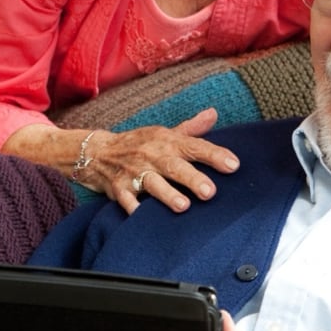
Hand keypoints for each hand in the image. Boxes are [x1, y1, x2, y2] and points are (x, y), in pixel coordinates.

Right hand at [81, 108, 239, 214]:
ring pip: (152, 183)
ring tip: (183, 206)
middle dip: (192, 178)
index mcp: (166, 141)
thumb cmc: (138, 145)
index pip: (194, 147)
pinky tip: (142, 217)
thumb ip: (190, 129)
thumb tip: (214, 114)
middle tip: (210, 192)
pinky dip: (133, 208)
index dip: (214, 155)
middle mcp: (152, 155)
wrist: (97, 152)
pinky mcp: (118, 188)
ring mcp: (134, 172)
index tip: (233, 165)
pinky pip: (126, 199)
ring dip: (167, 194)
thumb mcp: (163, 133)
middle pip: (174, 166)